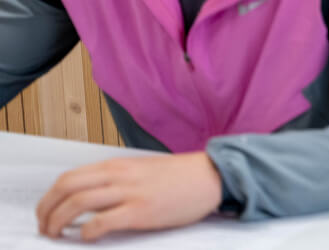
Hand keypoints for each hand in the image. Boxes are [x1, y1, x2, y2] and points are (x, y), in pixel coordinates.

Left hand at [37, 152, 222, 241]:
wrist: (211, 176)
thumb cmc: (179, 177)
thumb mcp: (142, 171)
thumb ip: (117, 180)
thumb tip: (90, 199)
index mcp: (117, 165)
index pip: (69, 177)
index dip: (49, 197)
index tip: (46, 212)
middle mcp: (119, 176)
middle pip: (66, 187)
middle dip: (46, 209)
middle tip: (44, 226)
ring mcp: (130, 192)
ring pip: (78, 203)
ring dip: (59, 221)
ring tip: (56, 234)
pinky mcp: (141, 210)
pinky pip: (103, 221)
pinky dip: (87, 231)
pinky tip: (87, 237)